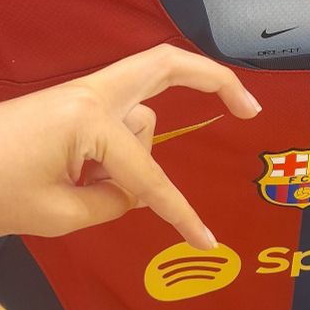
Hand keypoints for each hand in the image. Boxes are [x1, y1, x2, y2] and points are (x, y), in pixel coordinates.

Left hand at [0, 45, 260, 246]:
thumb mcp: (60, 215)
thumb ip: (113, 203)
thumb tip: (136, 189)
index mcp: (90, 119)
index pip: (149, 177)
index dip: (180, 214)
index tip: (208, 242)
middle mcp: (92, 93)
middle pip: (166, 67)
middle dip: (214, 81)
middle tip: (249, 107)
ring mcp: (81, 92)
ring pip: (140, 111)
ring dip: (136, 151)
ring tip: (82, 189)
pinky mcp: (71, 102)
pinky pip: (120, 114)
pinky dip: (124, 143)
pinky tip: (93, 175)